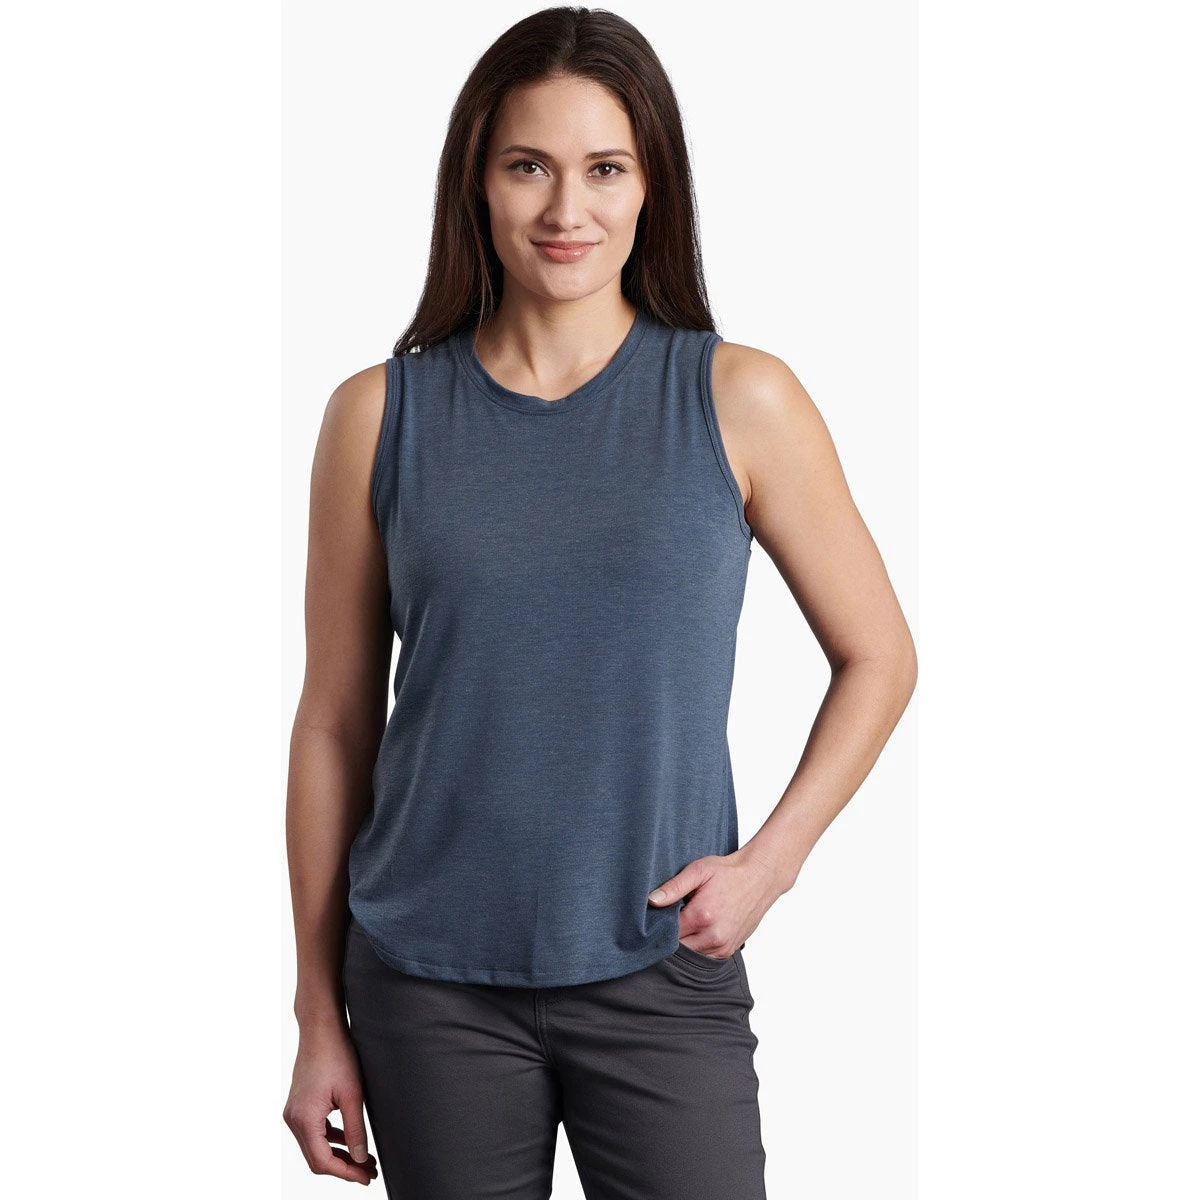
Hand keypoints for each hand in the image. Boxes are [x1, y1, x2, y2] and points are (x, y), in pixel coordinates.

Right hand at [284, 1024, 378, 1185]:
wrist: (321, 1029)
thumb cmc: (337, 1055)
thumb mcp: (353, 1094)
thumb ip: (356, 1130)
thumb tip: (360, 1159)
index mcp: (304, 1118)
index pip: (322, 1161)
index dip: (345, 1173)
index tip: (366, 1177)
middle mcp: (293, 1119)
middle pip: (317, 1157)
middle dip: (344, 1167)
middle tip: (369, 1172)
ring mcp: (294, 1112)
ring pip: (315, 1146)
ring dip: (339, 1154)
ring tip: (365, 1160)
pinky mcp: (300, 1106)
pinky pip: (314, 1132)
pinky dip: (331, 1139)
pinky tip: (350, 1141)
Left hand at [647, 844, 790, 958]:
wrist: (759, 877)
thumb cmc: (728, 872)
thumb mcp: (698, 870)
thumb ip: (674, 887)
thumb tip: (651, 900)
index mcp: (702, 916)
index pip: (667, 933)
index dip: (660, 925)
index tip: (658, 915)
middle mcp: (713, 936)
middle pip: (678, 947)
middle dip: (671, 936)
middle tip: (671, 918)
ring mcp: (723, 946)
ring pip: (691, 954)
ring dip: (685, 942)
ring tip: (687, 922)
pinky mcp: (730, 950)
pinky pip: (705, 956)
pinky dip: (699, 947)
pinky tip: (698, 930)